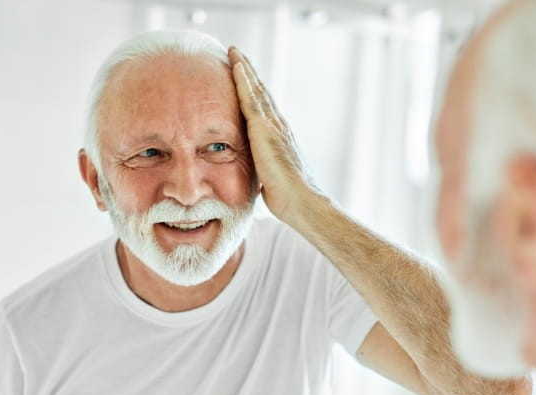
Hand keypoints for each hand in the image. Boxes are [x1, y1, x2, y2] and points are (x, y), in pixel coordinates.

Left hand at [228, 46, 318, 222]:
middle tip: (237, 54)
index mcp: (278, 138)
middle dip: (248, 73)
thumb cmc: (289, 198)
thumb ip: (263, 172)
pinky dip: (242, 79)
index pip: (262, 109)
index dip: (253, 91)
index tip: (244, 76)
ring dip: (244, 69)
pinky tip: (234, 64)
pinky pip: (250, 97)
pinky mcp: (265, 129)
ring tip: (233, 52)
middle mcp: (278, 126)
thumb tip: (259, 180)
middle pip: (260, 92)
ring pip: (256, 90)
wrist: (302, 201)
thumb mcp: (270, 180)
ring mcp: (273, 125)